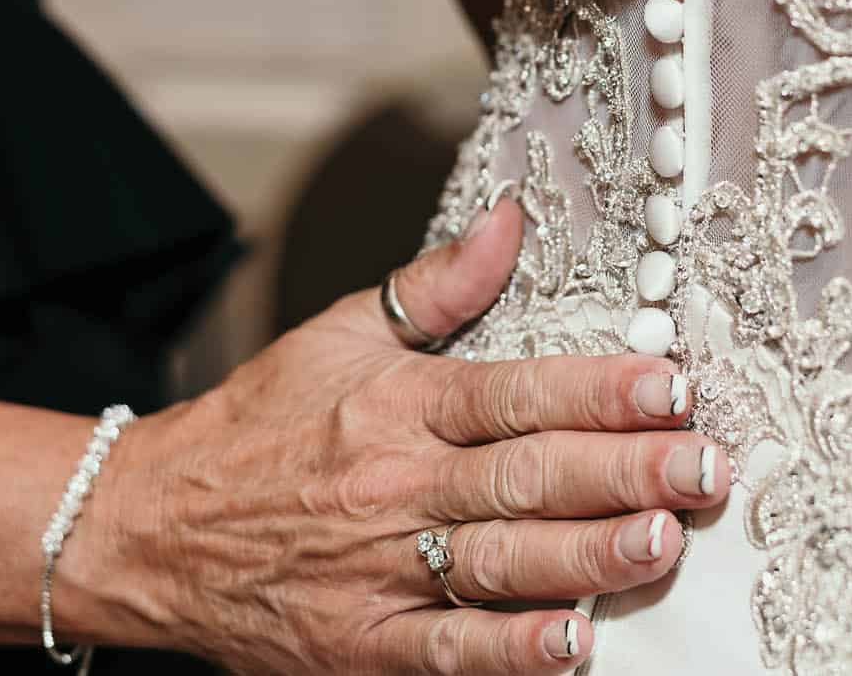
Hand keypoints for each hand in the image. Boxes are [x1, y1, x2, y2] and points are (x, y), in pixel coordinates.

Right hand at [71, 199, 726, 674]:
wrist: (149, 528)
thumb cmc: (258, 426)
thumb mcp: (339, 334)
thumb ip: (438, 286)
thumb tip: (509, 218)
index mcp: (398, 404)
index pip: (513, 392)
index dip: (597, 389)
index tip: (671, 385)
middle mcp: (395, 485)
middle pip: (523, 476)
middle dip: (623, 471)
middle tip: (703, 466)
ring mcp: (378, 572)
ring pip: (499, 563)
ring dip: (585, 555)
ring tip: (659, 540)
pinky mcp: (362, 646)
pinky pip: (447, 651)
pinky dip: (509, 653)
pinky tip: (572, 645)